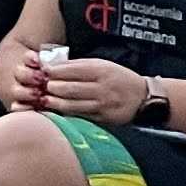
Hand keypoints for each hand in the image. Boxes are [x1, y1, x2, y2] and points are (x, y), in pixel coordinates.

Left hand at [19, 51, 149, 124]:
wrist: (144, 98)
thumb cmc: (120, 78)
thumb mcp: (103, 65)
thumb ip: (80, 66)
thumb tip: (55, 66)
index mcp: (101, 70)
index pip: (73, 69)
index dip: (55, 71)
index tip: (43, 71)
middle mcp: (101, 87)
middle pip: (71, 88)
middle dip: (53, 87)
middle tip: (41, 87)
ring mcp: (102, 105)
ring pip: (74, 105)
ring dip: (56, 103)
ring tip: (45, 100)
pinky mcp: (103, 119)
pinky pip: (81, 116)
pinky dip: (67, 115)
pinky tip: (57, 113)